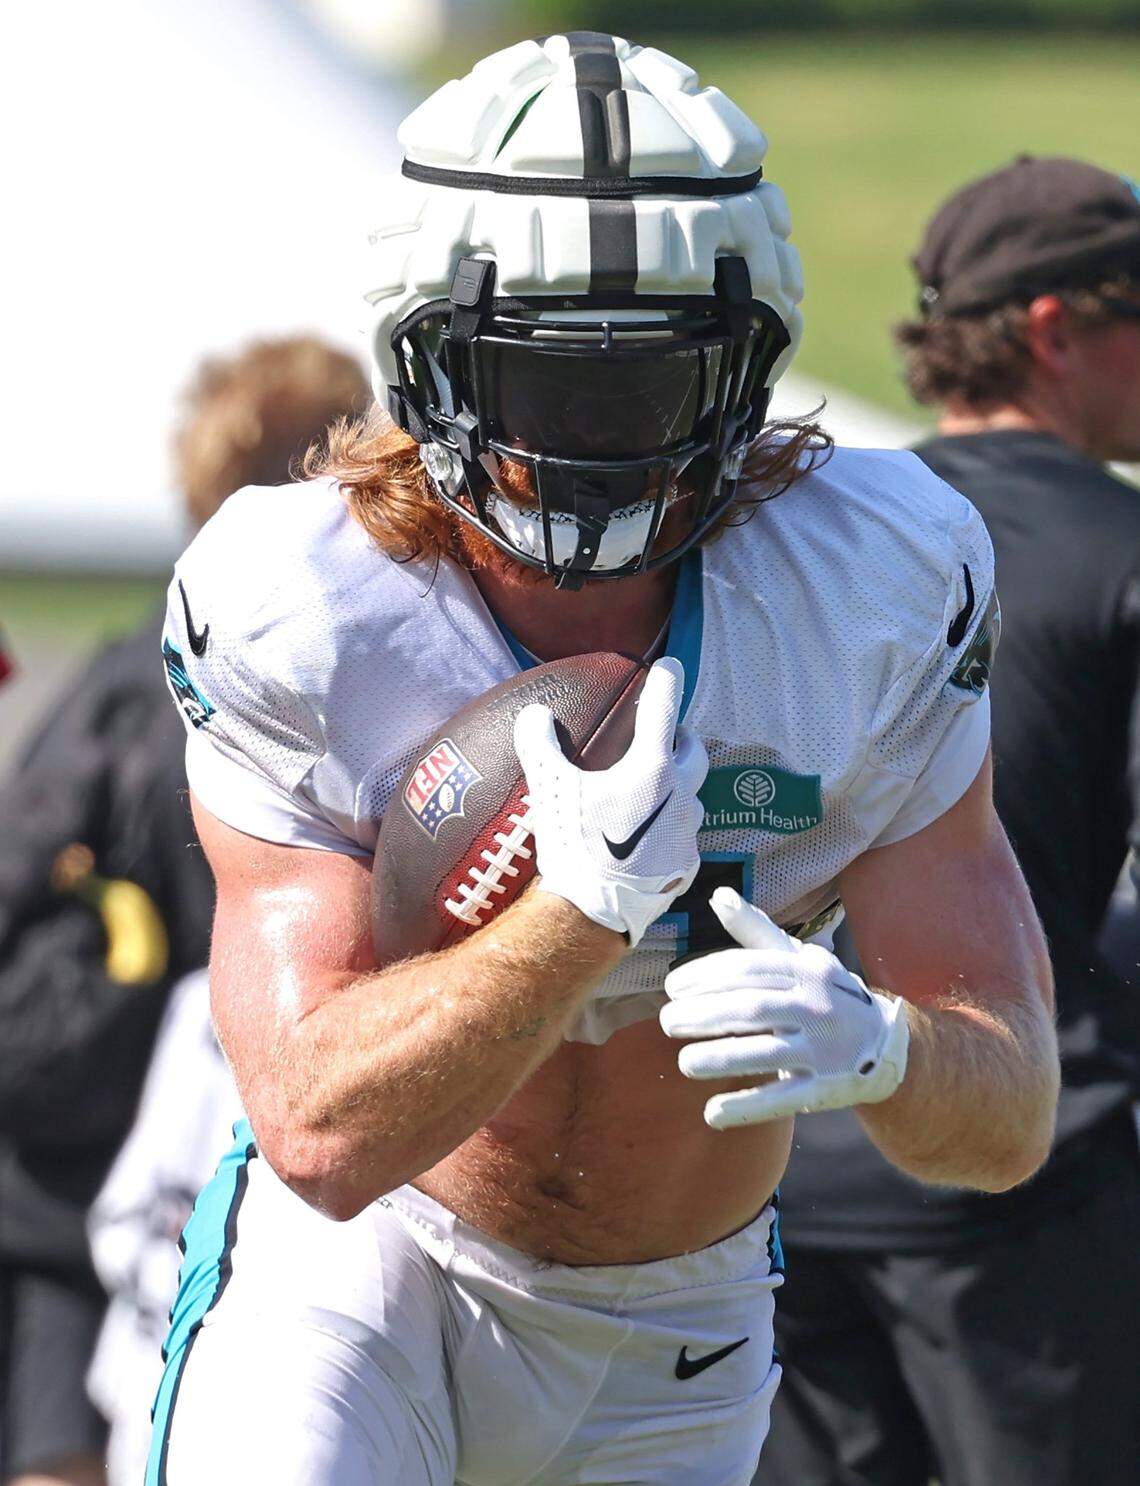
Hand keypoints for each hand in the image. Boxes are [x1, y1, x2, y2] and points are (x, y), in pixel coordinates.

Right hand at [513, 657, 706, 945]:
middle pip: (692, 751)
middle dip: (679, 738)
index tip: (669, 666)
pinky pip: (684, 834)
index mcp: (651, 768)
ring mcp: (688, 832)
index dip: (667, 681)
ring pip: (693, 795)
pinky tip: (647, 836)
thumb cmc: (574, 847)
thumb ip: (540, 745)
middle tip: (659, 737)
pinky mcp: (687, 864)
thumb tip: (534, 714)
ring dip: (677, 784)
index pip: (664, 709)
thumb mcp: (549, 791)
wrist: (594, 914)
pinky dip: (671, 825)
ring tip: (649, 790)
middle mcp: (681, 795)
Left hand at [660, 888, 908, 1127]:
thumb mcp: (800, 958)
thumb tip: (718, 895)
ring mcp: (823, 1051)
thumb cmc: (827, 994)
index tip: (672, 988)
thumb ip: (756, 931)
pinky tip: (711, 1113)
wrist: (888, 1044)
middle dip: (702, 1015)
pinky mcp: (825, 1090)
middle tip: (666, 1022)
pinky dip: (745, 1108)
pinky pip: (781, 1100)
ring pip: (763, 1053)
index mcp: (806, 971)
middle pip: (750, 1009)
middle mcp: (816, 1007)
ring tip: (683, 1063)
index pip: (747, 970)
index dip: (704, 977)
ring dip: (718, 1059)